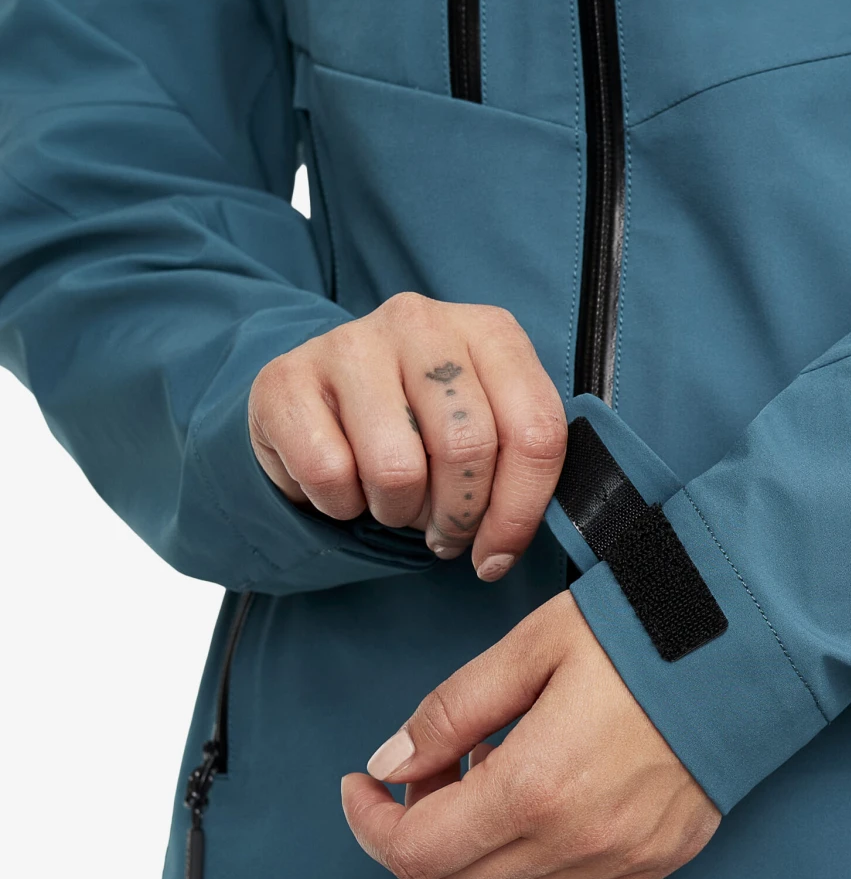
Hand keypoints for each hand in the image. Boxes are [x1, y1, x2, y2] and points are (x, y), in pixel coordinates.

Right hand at [248, 292, 566, 577]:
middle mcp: (423, 322)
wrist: (320, 402)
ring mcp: (351, 342)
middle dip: (458, 516)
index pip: (536, 432)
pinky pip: (328, 474)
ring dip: (396, 511)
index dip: (520, 513)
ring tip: (392, 499)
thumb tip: (501, 552)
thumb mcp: (486, 433)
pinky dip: (338, 504)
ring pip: (396, 468)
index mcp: (491, 332)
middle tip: (442, 532)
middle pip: (468, 448)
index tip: (496, 556)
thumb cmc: (419, 427)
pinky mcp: (285, 376)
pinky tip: (343, 484)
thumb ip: (518, 473)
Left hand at [341, 593, 721, 878]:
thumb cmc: (647, 631)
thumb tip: (392, 760)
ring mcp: (625, 858)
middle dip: (422, 827)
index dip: (370, 823)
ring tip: (499, 772)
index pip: (416, 850)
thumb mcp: (533, 646)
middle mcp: (577, 842)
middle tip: (435, 764)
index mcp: (534, 788)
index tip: (362, 785)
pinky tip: (550, 808)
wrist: (753, 641)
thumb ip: (453, 710)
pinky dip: (540, 869)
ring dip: (481, 846)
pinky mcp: (663, 858)